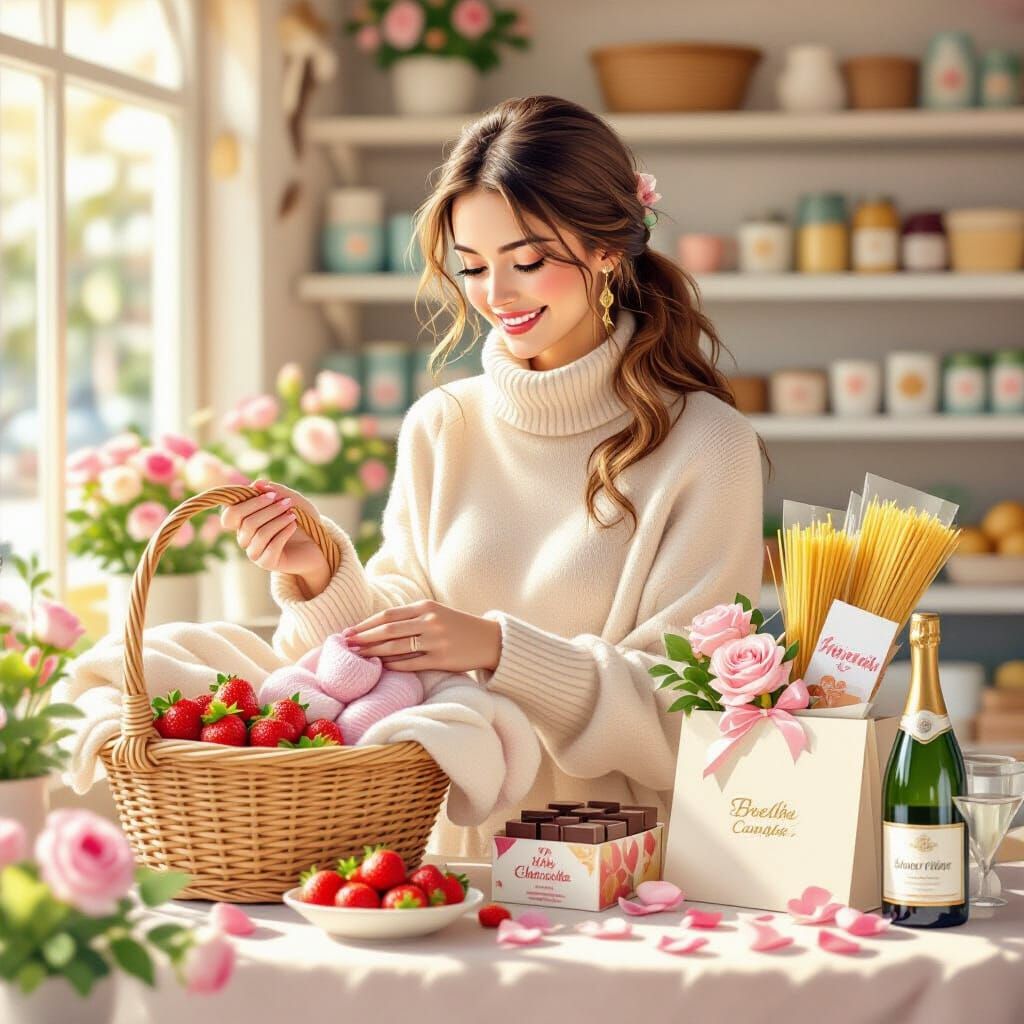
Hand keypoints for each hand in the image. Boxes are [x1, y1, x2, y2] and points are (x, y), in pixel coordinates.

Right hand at [220, 479, 330, 587]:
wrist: (319, 544)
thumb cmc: (303, 520)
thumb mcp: (292, 501)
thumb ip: (275, 491)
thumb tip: (258, 483)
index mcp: (244, 522)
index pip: (230, 514)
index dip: (247, 503)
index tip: (272, 495)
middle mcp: (245, 538)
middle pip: (246, 522)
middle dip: (268, 510)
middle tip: (288, 503)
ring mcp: (254, 552)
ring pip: (259, 534)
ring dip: (278, 521)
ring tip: (293, 515)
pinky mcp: (267, 563)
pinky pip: (271, 546)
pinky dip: (283, 533)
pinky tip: (293, 525)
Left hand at [341, 599, 501, 673]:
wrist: (490, 640)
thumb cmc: (458, 627)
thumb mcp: (436, 613)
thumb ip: (411, 617)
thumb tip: (377, 627)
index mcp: (426, 607)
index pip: (388, 615)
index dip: (366, 624)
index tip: (349, 631)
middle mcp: (430, 622)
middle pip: (388, 631)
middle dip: (364, 638)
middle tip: (347, 645)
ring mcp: (436, 641)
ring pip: (396, 648)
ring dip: (373, 652)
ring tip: (358, 656)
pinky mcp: (442, 660)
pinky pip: (410, 664)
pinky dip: (392, 665)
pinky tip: (380, 666)